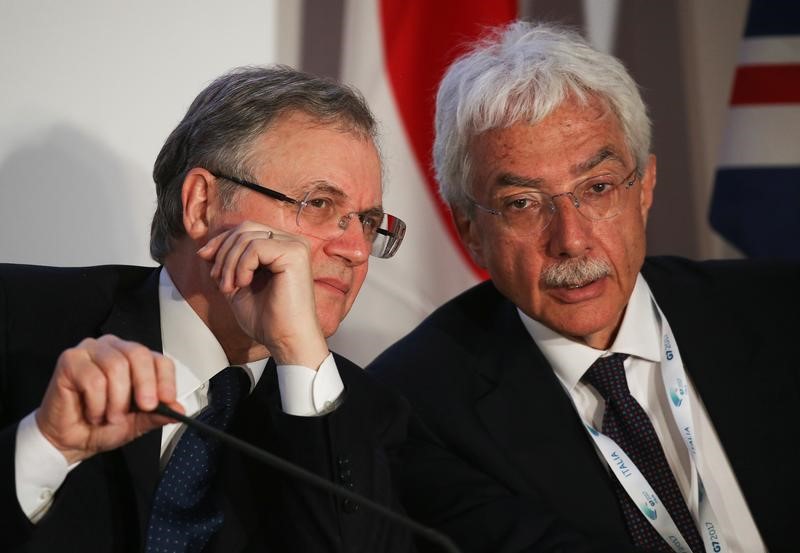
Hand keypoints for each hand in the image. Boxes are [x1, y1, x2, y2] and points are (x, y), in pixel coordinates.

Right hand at [36, 335, 182, 464]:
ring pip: (116, 367)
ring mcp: (91, 350)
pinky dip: (96, 403)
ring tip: (110, 416)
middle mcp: (114, 349)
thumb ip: (157, 414)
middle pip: (139, 354)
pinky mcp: (70, 360)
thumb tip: (178, 409)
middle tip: (144, 407)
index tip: (167, 400)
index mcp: (134, 359)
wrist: (70, 439)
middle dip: (145, 385)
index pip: (159, 359)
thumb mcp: (137, 423)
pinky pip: (93, 379)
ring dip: (116, 400)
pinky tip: (93, 413)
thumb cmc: (101, 424)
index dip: (165, 380)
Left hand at [197, 221, 329, 368]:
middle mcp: (291, 242)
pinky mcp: (294, 254)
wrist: (286, 340)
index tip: (205, 260)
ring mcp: (295, 246)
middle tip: (219, 282)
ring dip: (229, 263)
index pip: (245, 229)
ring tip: (229, 287)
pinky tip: (244, 284)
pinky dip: (241, 266)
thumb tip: (205, 248)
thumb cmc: (268, 319)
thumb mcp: (237, 285)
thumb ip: (225, 265)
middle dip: (223, 253)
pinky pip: (256, 248)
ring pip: (247, 237)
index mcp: (281, 247)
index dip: (221, 242)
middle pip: (245, 228)